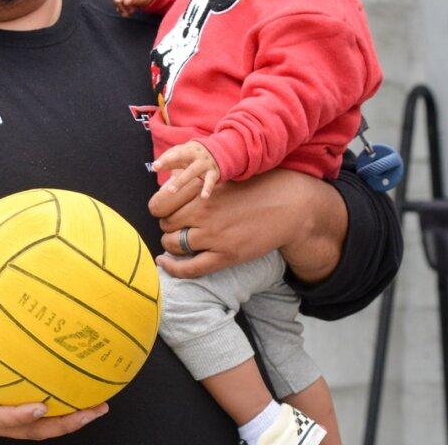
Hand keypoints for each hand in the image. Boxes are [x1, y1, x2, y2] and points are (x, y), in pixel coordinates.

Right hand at [0, 345, 107, 436]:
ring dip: (71, 420)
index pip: (0, 418)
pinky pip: (41, 418)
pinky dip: (63, 411)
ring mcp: (6, 422)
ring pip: (43, 429)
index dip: (21, 416)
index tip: (41, 407)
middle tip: (92, 411)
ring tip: (101, 406)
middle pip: (34, 431)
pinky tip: (82, 394)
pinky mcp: (11, 416)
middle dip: (64, 424)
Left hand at [148, 168, 346, 281]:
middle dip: (168, 225)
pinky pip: (190, 268)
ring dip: (171, 243)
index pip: (160, 203)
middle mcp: (203, 212)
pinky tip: (164, 263)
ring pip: (173, 244)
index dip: (159, 208)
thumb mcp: (223, 178)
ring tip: (178, 241)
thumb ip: (196, 183)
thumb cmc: (256, 188)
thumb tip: (168, 184)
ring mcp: (214, 235)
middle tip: (178, 225)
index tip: (165, 210)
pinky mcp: (225, 255)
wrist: (288, 206)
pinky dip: (173, 268)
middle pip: (165, 223)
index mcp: (202, 190)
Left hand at [152, 140, 220, 197]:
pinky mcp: (213, 172)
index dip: (164, 159)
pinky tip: (203, 197)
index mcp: (187, 149)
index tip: (155, 166)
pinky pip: (210, 181)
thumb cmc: (195, 155)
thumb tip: (154, 167)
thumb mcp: (184, 153)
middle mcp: (195, 154)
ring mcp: (204, 163)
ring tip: (171, 190)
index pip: (173, 153)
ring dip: (181, 180)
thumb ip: (169, 158)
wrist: (221, 151)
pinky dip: (207, 188)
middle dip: (169, 162)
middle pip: (181, 157)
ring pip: (192, 171)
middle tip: (156, 170)